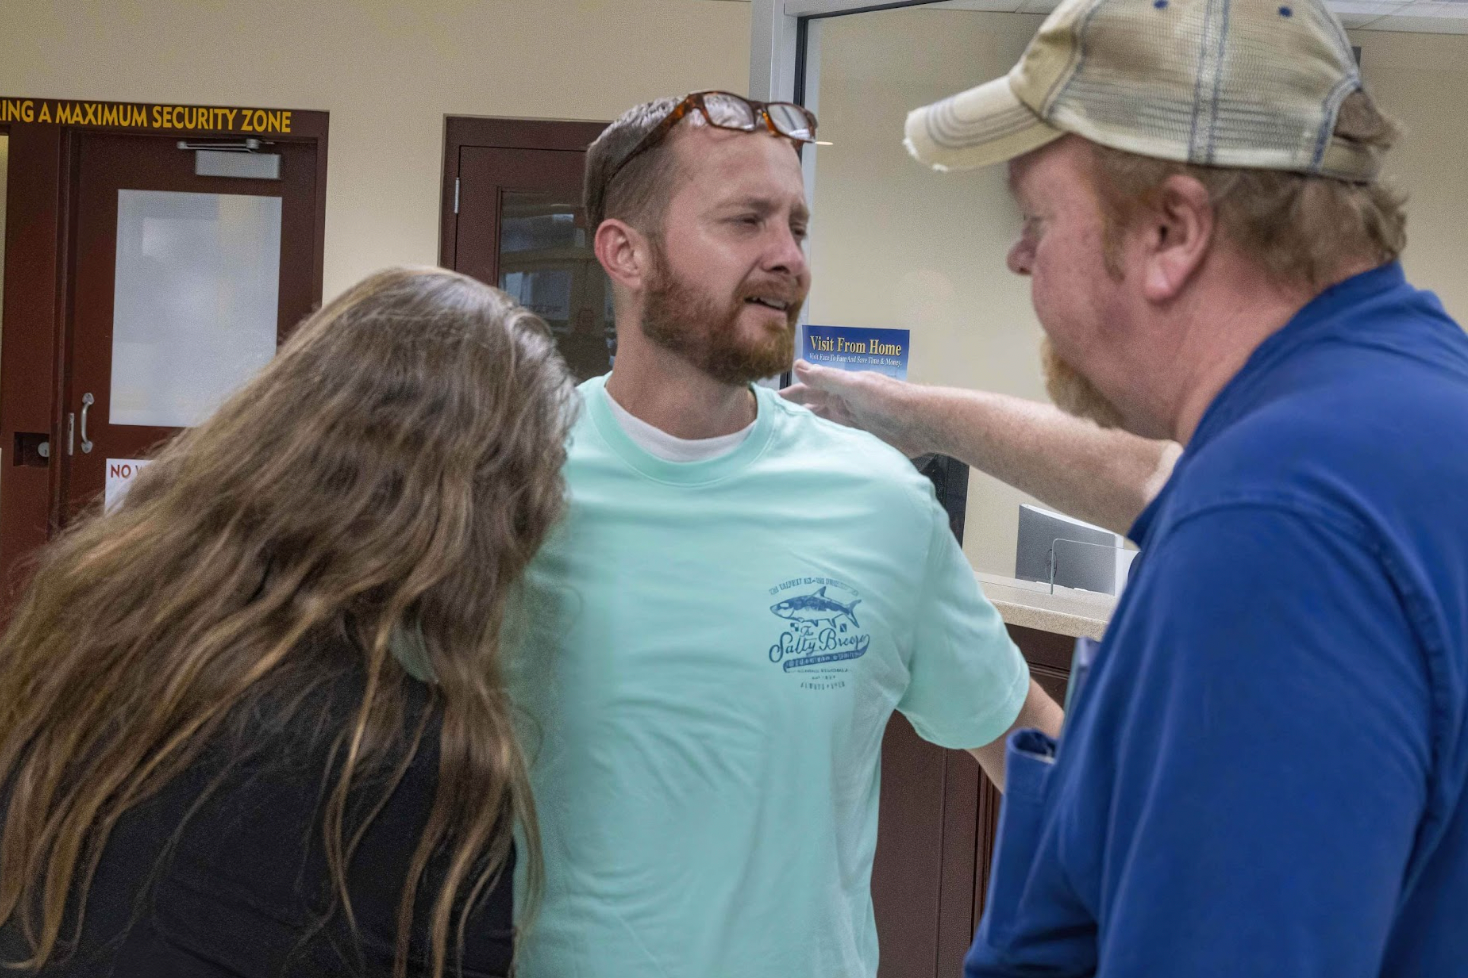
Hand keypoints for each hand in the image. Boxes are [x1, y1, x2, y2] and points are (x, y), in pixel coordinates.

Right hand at [780, 360, 930, 457]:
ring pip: (822, 429)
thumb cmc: (890, 400)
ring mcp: (852, 426)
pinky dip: (824, 449)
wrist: (923, 423)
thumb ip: (827, 378)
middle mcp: (844, 406)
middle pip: (811, 412)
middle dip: (792, 417)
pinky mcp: (862, 444)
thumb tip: (797, 365)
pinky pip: (837, 445)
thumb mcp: (855, 386)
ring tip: (782, 447)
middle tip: (765, 431)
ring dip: (806, 435)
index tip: (762, 405)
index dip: (787, 397)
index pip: (806, 391)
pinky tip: (810, 459)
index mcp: (841, 389)